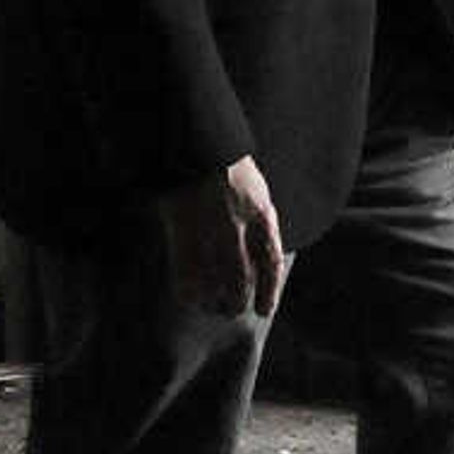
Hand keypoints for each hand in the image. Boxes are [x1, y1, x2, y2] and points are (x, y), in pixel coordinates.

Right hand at [160, 156, 286, 313]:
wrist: (195, 144)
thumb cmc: (223, 161)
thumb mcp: (253, 186)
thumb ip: (257, 219)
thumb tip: (257, 254)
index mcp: (261, 213)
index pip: (271, 263)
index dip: (270, 292)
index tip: (265, 310)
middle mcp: (239, 227)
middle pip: (243, 280)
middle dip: (238, 301)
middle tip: (232, 309)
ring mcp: (209, 232)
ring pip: (217, 284)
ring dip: (215, 301)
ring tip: (211, 307)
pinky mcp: (182, 234)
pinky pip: (186, 276)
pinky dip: (189, 292)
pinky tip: (189, 297)